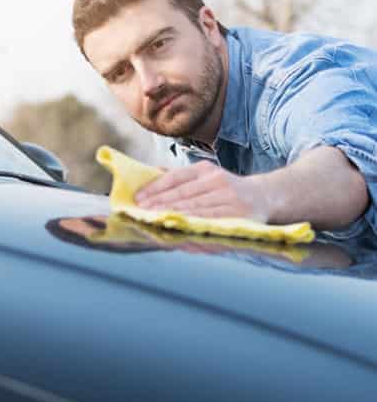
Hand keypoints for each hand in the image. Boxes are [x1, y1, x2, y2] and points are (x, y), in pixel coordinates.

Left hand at [134, 160, 270, 220]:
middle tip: (140, 212)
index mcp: (205, 169)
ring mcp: (229, 198)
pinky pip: (211, 223)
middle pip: (183, 195)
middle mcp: (218, 181)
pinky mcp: (238, 216)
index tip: (138, 198)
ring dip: (173, 217)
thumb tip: (150, 173)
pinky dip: (193, 228)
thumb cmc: (225, 188)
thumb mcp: (204, 175)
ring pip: (195, 210)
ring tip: (153, 221)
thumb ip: (179, 176)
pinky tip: (178, 232)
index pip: (175, 177)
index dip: (155, 188)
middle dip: (159, 205)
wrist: (264, 197)